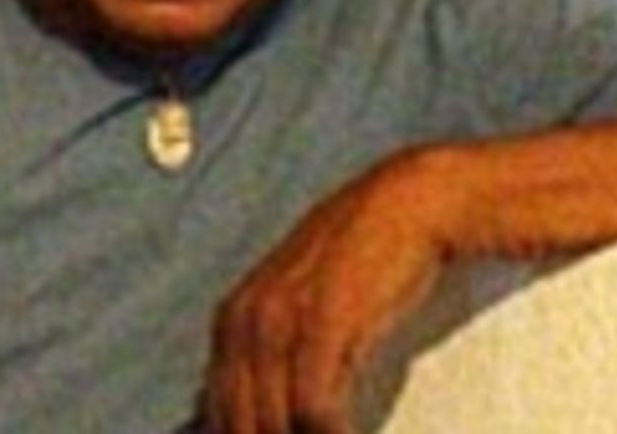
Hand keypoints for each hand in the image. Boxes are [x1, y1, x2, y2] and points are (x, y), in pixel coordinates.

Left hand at [204, 148, 457, 432]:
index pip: (213, 409)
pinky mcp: (322, 322)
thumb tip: (257, 415)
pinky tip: (344, 433)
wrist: (404, 206)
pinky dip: (327, 432)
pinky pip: (313, 406)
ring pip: (271, 420)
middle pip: (238, 420)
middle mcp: (244, 319)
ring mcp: (280, 318)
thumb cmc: (360, 263)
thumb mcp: (300, 307)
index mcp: (231, 318)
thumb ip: (273, 356)